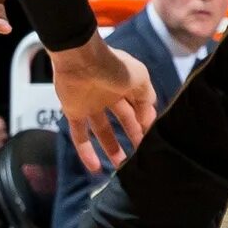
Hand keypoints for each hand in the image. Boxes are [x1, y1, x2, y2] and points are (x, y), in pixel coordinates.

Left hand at [51, 38, 155, 170]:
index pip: (140, 107)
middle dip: (133, 136)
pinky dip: (86, 152)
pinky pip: (79, 135)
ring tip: (121, 166)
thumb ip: (146, 100)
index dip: (146, 123)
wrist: (80, 58)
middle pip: (123, 120)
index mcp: (126, 84)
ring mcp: (90, 104)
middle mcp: (109, 94)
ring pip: (103, 130)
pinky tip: (95, 168)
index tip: (153, 139)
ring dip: (112, 148)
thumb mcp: (140, 79)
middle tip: (141, 155)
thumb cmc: (114, 66)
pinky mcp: (73, 111)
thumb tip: (147, 122)